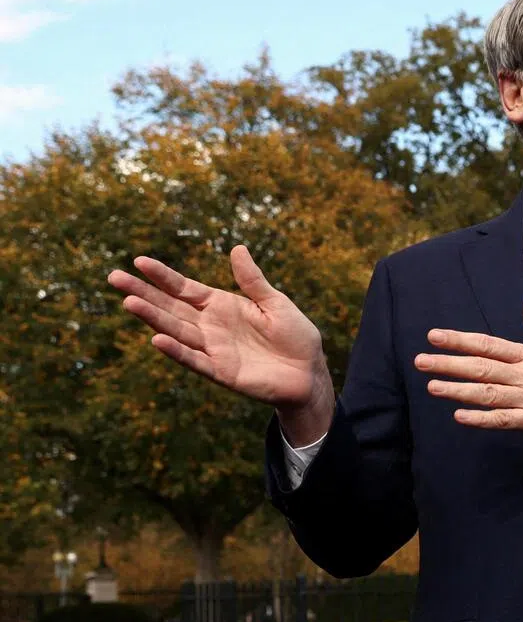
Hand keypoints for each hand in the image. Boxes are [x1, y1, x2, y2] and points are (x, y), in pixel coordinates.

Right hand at [108, 247, 333, 442]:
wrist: (309, 373)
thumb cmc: (295, 336)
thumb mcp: (276, 302)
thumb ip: (253, 281)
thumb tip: (237, 248)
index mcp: (222, 306)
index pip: (185, 288)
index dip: (163, 276)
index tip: (139, 261)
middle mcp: (211, 326)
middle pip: (170, 307)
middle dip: (143, 292)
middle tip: (113, 277)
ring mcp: (214, 349)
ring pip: (176, 331)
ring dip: (153, 318)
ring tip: (129, 302)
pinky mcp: (222, 372)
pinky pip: (195, 360)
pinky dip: (177, 351)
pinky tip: (156, 339)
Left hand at [414, 292, 522, 451]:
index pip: (489, 344)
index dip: (460, 340)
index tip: (434, 336)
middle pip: (482, 368)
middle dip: (449, 364)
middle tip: (420, 361)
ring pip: (488, 394)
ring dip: (458, 390)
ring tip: (432, 386)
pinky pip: (504, 420)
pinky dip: (482, 419)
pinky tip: (460, 416)